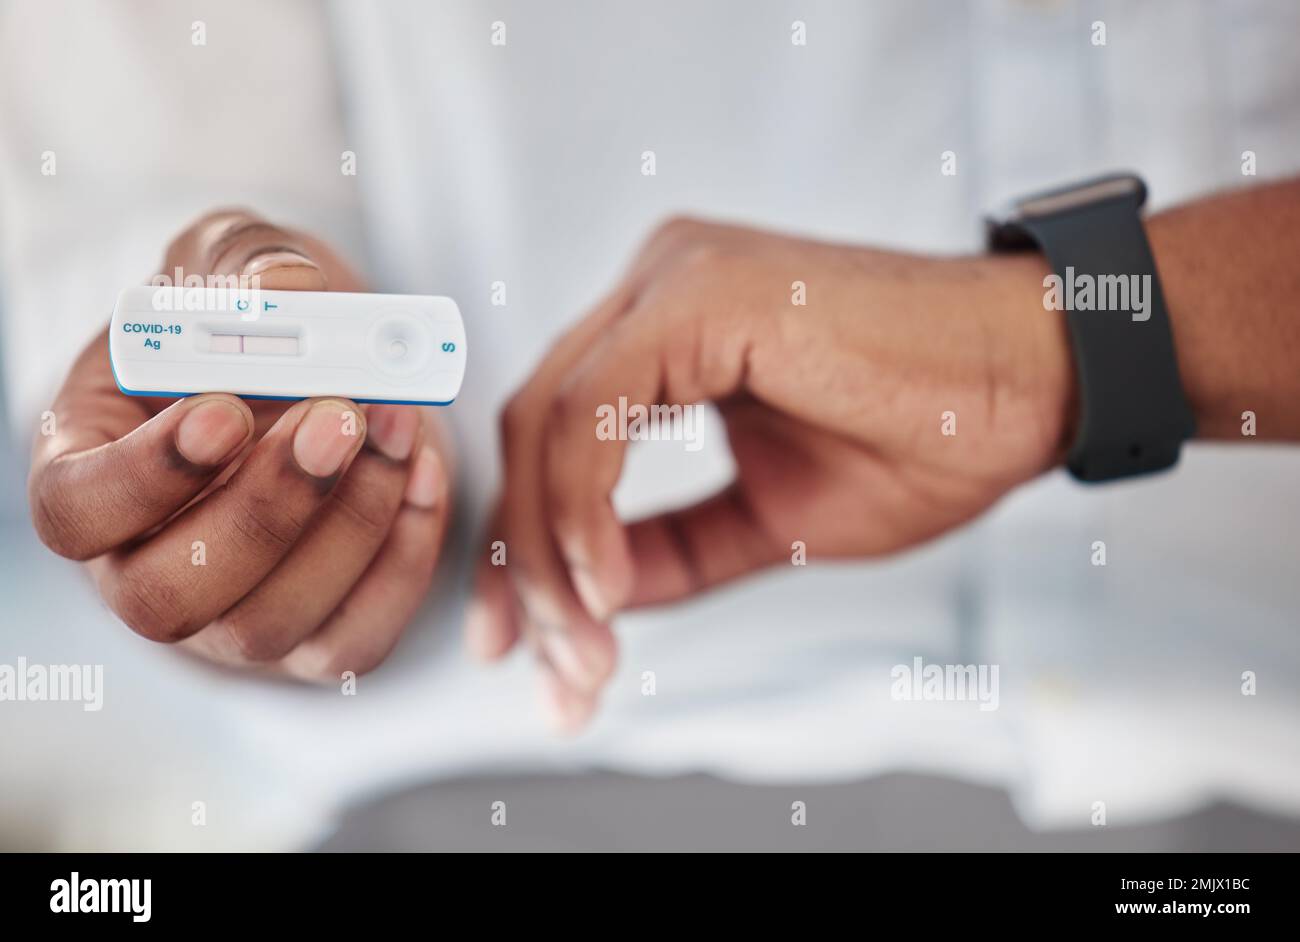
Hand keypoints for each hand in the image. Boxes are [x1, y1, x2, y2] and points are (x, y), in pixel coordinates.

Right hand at [29, 210, 451, 679]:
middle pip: (165, 597)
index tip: (224, 412)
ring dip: (349, 525)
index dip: (141, 477)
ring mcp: (230, 617)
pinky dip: (402, 559)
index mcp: (92, 470)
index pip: (73, 512)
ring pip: (266, 624)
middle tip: (336, 419)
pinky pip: (354, 639)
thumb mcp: (235, 265)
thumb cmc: (255, 327)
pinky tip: (422, 471)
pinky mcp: (316, 640)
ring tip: (396, 424)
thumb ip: (243, 260)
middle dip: (263, 511)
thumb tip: (285, 287)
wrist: (326, 380)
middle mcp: (148, 564)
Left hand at [470, 216, 1070, 728]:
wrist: (1041, 382)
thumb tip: (592, 594)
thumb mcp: (774, 519)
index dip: (529, 544)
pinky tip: (605, 587)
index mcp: (667, 331)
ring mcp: (674, 280)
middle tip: (543, 669)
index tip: (528, 644)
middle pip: (535, 432)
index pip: (556, 438)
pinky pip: (597, 409)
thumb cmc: (930, 435)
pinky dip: (583, 506)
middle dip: (524, 562)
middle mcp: (656, 290)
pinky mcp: (702, 293)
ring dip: (550, 552)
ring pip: (550, 423)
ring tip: (585, 651)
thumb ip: (674, 548)